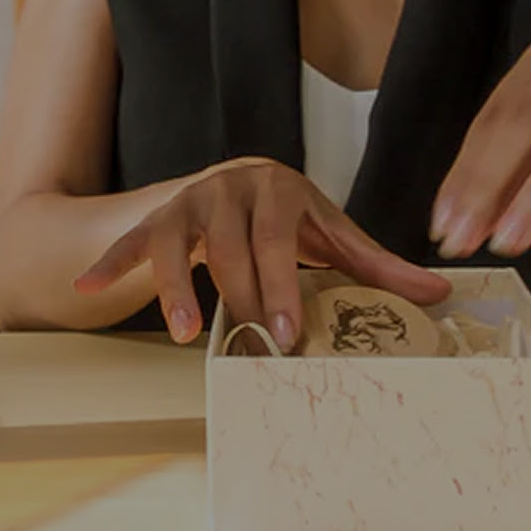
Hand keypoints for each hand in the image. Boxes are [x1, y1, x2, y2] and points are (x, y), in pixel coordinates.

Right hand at [73, 158, 454, 347]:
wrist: (230, 182)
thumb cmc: (286, 218)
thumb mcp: (329, 234)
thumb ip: (376, 265)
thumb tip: (441, 293)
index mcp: (278, 188)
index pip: (279, 239)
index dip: (282, 286)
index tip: (288, 332)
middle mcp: (229, 187)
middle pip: (230, 249)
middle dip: (242, 300)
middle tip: (253, 348)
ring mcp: (187, 200)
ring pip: (177, 244)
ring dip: (178, 290)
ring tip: (185, 335)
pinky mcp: (153, 218)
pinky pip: (130, 242)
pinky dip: (110, 263)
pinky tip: (89, 285)